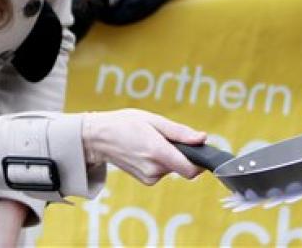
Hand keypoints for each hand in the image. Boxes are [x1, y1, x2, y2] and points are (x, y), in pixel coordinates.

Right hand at [82, 109, 206, 184]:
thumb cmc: (125, 123)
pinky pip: (163, 171)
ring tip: (152, 140)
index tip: (200, 149)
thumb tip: (202, 139)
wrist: (100, 138)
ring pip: (173, 168)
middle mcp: (154, 170)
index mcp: (158, 153)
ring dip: (170, 156)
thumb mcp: (154, 120)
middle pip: (183, 166)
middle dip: (182, 152)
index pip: (191, 170)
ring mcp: (149, 178)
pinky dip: (161, 161)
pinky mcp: (146, 181)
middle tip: (166, 135)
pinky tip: (147, 149)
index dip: (200, 162)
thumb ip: (180, 132)